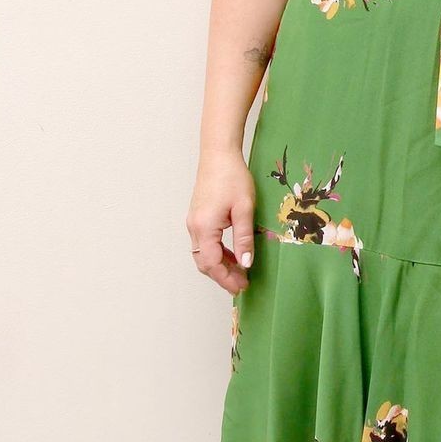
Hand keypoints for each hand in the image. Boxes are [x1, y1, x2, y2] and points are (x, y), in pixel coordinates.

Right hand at [186, 150, 255, 294]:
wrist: (218, 155)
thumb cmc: (232, 178)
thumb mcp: (244, 209)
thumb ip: (244, 238)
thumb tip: (246, 263)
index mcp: (204, 228)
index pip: (212, 263)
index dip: (226, 278)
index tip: (242, 286)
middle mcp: (194, 228)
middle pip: (204, 263)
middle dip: (222, 276)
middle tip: (243, 283)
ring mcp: (194, 223)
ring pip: (203, 254)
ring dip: (220, 266)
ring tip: (240, 272)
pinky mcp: (198, 218)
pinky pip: (204, 244)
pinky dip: (217, 253)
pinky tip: (233, 255)